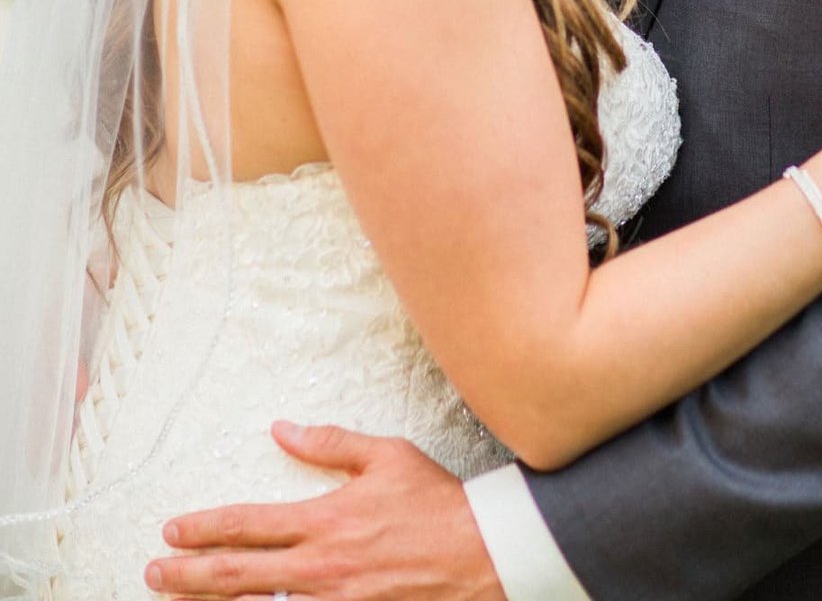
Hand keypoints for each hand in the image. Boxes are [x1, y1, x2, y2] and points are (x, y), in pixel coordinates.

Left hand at [145, 423, 504, 600]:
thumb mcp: (386, 455)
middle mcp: (320, 567)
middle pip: (238, 577)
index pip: (248, 525)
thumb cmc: (435, 503)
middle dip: (189, 577)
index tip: (172, 531)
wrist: (481, 555)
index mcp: (325, 520)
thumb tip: (284, 430)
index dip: (204, 529)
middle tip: (155, 574)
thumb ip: (330, 443)